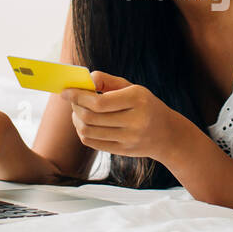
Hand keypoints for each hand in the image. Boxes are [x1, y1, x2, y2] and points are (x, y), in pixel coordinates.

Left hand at [62, 70, 184, 162]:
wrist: (167, 134)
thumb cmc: (145, 105)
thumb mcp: (132, 88)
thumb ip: (107, 80)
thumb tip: (84, 80)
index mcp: (137, 100)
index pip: (99, 102)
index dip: (78, 96)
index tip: (65, 91)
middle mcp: (135, 121)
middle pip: (91, 117)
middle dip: (75, 107)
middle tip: (72, 99)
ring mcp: (129, 139)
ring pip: (88, 131)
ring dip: (77, 120)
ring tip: (78, 111)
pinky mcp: (123, 151)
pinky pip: (92, 142)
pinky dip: (82, 132)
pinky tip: (85, 123)